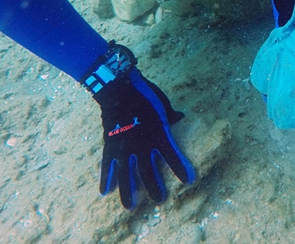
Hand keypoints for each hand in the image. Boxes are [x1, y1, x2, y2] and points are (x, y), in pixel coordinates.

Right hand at [92, 67, 195, 207]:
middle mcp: (142, 144)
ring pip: (126, 174)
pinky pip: (107, 165)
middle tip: (161, 200)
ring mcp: (124, 146)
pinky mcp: (110, 144)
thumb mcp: (163, 104)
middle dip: (155, 187)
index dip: (181, 168)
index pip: (172, 155)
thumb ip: (172, 115)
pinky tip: (105, 192)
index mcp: (158, 133)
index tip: (189, 180)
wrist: (119, 87)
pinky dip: (106, 178)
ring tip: (130, 207)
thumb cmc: (145, 94)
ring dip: (129, 191)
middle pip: (149, 172)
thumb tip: (181, 117)